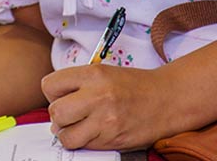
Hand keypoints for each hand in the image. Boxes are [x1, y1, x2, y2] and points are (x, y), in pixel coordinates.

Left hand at [43, 64, 172, 149]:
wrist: (168, 99)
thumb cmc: (133, 85)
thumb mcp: (101, 72)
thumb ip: (75, 83)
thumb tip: (53, 106)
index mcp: (92, 75)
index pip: (49, 86)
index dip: (52, 93)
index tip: (61, 96)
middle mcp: (98, 97)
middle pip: (55, 112)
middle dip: (57, 115)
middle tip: (69, 114)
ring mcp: (106, 121)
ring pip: (66, 136)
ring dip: (67, 133)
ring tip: (78, 126)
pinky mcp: (114, 140)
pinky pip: (85, 146)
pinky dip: (84, 142)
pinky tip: (93, 132)